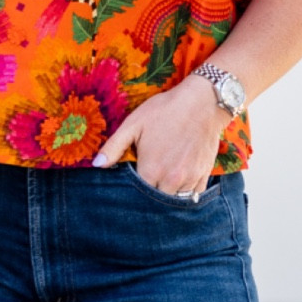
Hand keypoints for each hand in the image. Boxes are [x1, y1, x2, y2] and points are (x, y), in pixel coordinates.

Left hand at [92, 75, 225, 194]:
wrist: (203, 102)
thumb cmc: (166, 110)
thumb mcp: (134, 124)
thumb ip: (114, 146)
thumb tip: (96, 164)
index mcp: (151, 170)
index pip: (137, 193)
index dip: (133, 189)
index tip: (132, 180)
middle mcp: (171, 179)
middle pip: (156, 200)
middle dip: (149, 194)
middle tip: (147, 179)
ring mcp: (190, 178)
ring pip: (175, 198)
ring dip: (167, 193)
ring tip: (162, 180)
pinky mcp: (204, 174)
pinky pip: (194, 193)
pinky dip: (185, 191)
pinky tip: (179, 179)